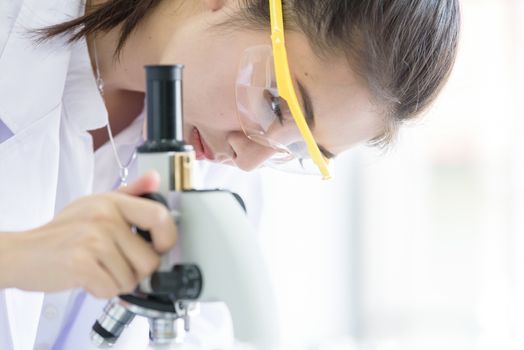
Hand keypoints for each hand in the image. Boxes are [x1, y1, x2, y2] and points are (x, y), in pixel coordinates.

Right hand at [0, 171, 176, 297]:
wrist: (22, 253)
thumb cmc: (63, 232)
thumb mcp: (97, 205)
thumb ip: (130, 194)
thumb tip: (155, 179)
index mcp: (113, 202)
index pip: (159, 216)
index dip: (168, 238)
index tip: (160, 248)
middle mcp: (105, 217)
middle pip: (150, 260)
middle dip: (137, 272)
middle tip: (117, 266)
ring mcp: (93, 239)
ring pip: (131, 279)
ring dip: (117, 283)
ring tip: (99, 269)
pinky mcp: (81, 263)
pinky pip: (111, 290)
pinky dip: (101, 291)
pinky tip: (88, 278)